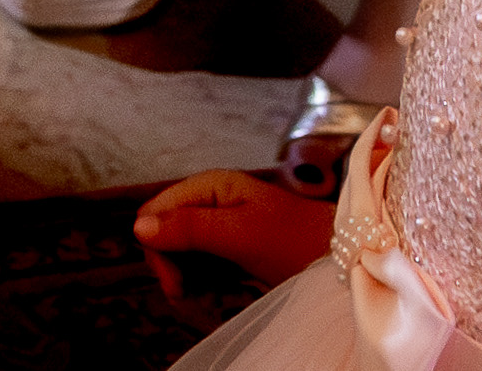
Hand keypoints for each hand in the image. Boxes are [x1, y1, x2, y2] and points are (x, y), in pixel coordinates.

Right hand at [131, 172, 335, 303]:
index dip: (156, 247)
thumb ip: (189, 228)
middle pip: (165, 232)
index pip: (156, 211)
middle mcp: (212, 202)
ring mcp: (223, 227)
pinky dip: (202, 282)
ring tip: (206, 296)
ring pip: (181, 252)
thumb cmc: (293, 241)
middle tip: (187, 295)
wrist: (343, 262)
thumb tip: (138, 227)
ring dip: (186, 276)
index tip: (176, 284)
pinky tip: (216, 294)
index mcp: (210, 186)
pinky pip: (202, 266)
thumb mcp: (238, 234)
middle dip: (170, 265)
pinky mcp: (234, 252)